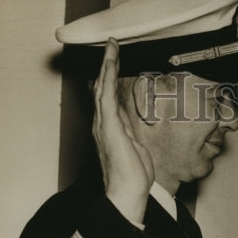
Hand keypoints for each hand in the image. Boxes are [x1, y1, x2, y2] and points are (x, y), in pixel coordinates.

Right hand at [92, 38, 154, 224]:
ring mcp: (103, 123)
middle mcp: (102, 123)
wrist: (126, 192)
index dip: (109, 78)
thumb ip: (131, 134)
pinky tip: (110, 61)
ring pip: (102, 86)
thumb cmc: (132, 177)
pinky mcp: (108, 125)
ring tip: (110, 46)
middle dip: (106, 65)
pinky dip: (108, 75)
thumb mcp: (135, 149)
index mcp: (109, 128)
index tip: (113, 62)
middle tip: (110, 45)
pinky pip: (106, 93)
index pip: (107, 97)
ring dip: (106, 64)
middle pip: (101, 87)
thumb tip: (131, 126)